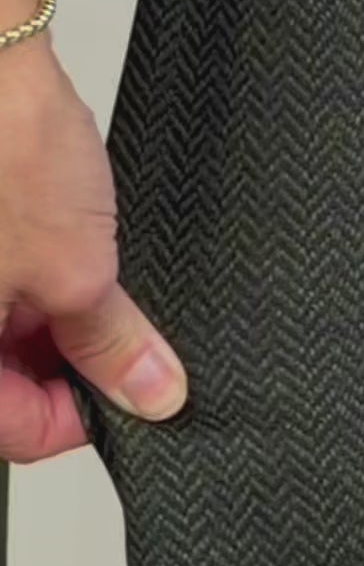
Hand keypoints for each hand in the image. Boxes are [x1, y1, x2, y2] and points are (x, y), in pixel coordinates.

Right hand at [0, 35, 186, 462]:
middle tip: (118, 340)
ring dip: (44, 318)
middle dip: (61, 364)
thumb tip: (147, 391)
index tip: (127, 397)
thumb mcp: (77, 266)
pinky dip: (23, 271)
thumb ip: (111, 344)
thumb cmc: (2, 136)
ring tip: (86, 280)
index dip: (76, 420)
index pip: (9, 429)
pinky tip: (57, 242)